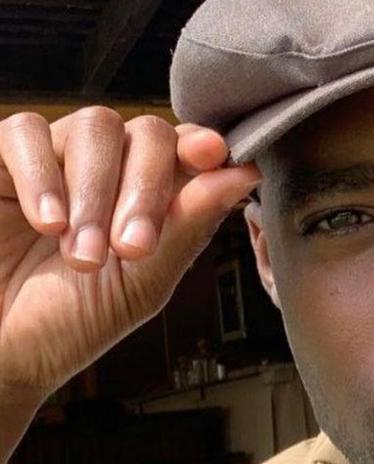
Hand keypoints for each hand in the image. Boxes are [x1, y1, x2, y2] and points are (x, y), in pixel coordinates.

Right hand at [0, 107, 261, 405]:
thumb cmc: (69, 323)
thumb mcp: (142, 281)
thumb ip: (189, 225)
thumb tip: (246, 173)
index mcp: (151, 196)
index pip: (187, 148)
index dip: (202, 146)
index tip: (212, 155)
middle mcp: (107, 168)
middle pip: (147, 132)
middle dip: (147, 187)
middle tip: (132, 247)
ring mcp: (54, 158)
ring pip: (94, 126)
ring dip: (97, 191)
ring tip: (84, 256)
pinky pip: (24, 131)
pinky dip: (41, 173)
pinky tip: (48, 222)